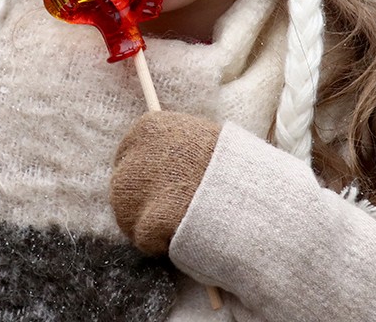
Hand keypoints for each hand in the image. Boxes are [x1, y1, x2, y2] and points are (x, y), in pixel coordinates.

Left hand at [110, 110, 220, 254]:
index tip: (163, 188)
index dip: (147, 176)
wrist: (251, 194)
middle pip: (124, 188)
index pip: (130, 155)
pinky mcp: (144, 223)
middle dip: (144, 203)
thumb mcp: (201, 137)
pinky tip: (186, 234)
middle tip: (174, 211)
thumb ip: (175, 146)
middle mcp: (132, 157)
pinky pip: (145, 242)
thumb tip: (162, 159)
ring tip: (184, 221)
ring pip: (129, 218)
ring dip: (150, 225)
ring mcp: (135, 192)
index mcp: (148, 129)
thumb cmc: (233, 165)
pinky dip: (162, 246)